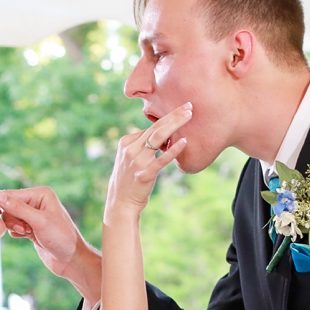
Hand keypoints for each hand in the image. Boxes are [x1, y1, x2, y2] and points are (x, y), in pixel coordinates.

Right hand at [0, 186, 88, 280]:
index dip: (4, 204)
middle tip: (22, 229)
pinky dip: (16, 233)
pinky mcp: (31, 229)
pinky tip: (27, 237)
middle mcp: (36, 202)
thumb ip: (18, 208)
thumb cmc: (61, 238)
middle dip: (12, 218)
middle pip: (9, 206)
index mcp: (41, 194)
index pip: (13, 194)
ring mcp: (33, 216)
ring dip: (14, 226)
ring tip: (26, 233)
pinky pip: (14, 227)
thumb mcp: (39, 221)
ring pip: (10, 217)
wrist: (70, 260)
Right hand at [103, 103, 191, 221]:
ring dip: (175, 124)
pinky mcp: (145, 174)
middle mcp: (130, 149)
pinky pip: (161, 159)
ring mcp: (137, 161)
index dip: (168, 118)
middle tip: (189, 106)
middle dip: (173, 115)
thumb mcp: (130, 159)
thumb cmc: (129, 181)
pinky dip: (173, 149)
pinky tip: (184, 142)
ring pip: (158, 137)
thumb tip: (162, 136)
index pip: (150, 127)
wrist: (121, 203)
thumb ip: (142, 146)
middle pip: (155, 127)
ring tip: (189, 116)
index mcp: (126, 142)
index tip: (182, 109)